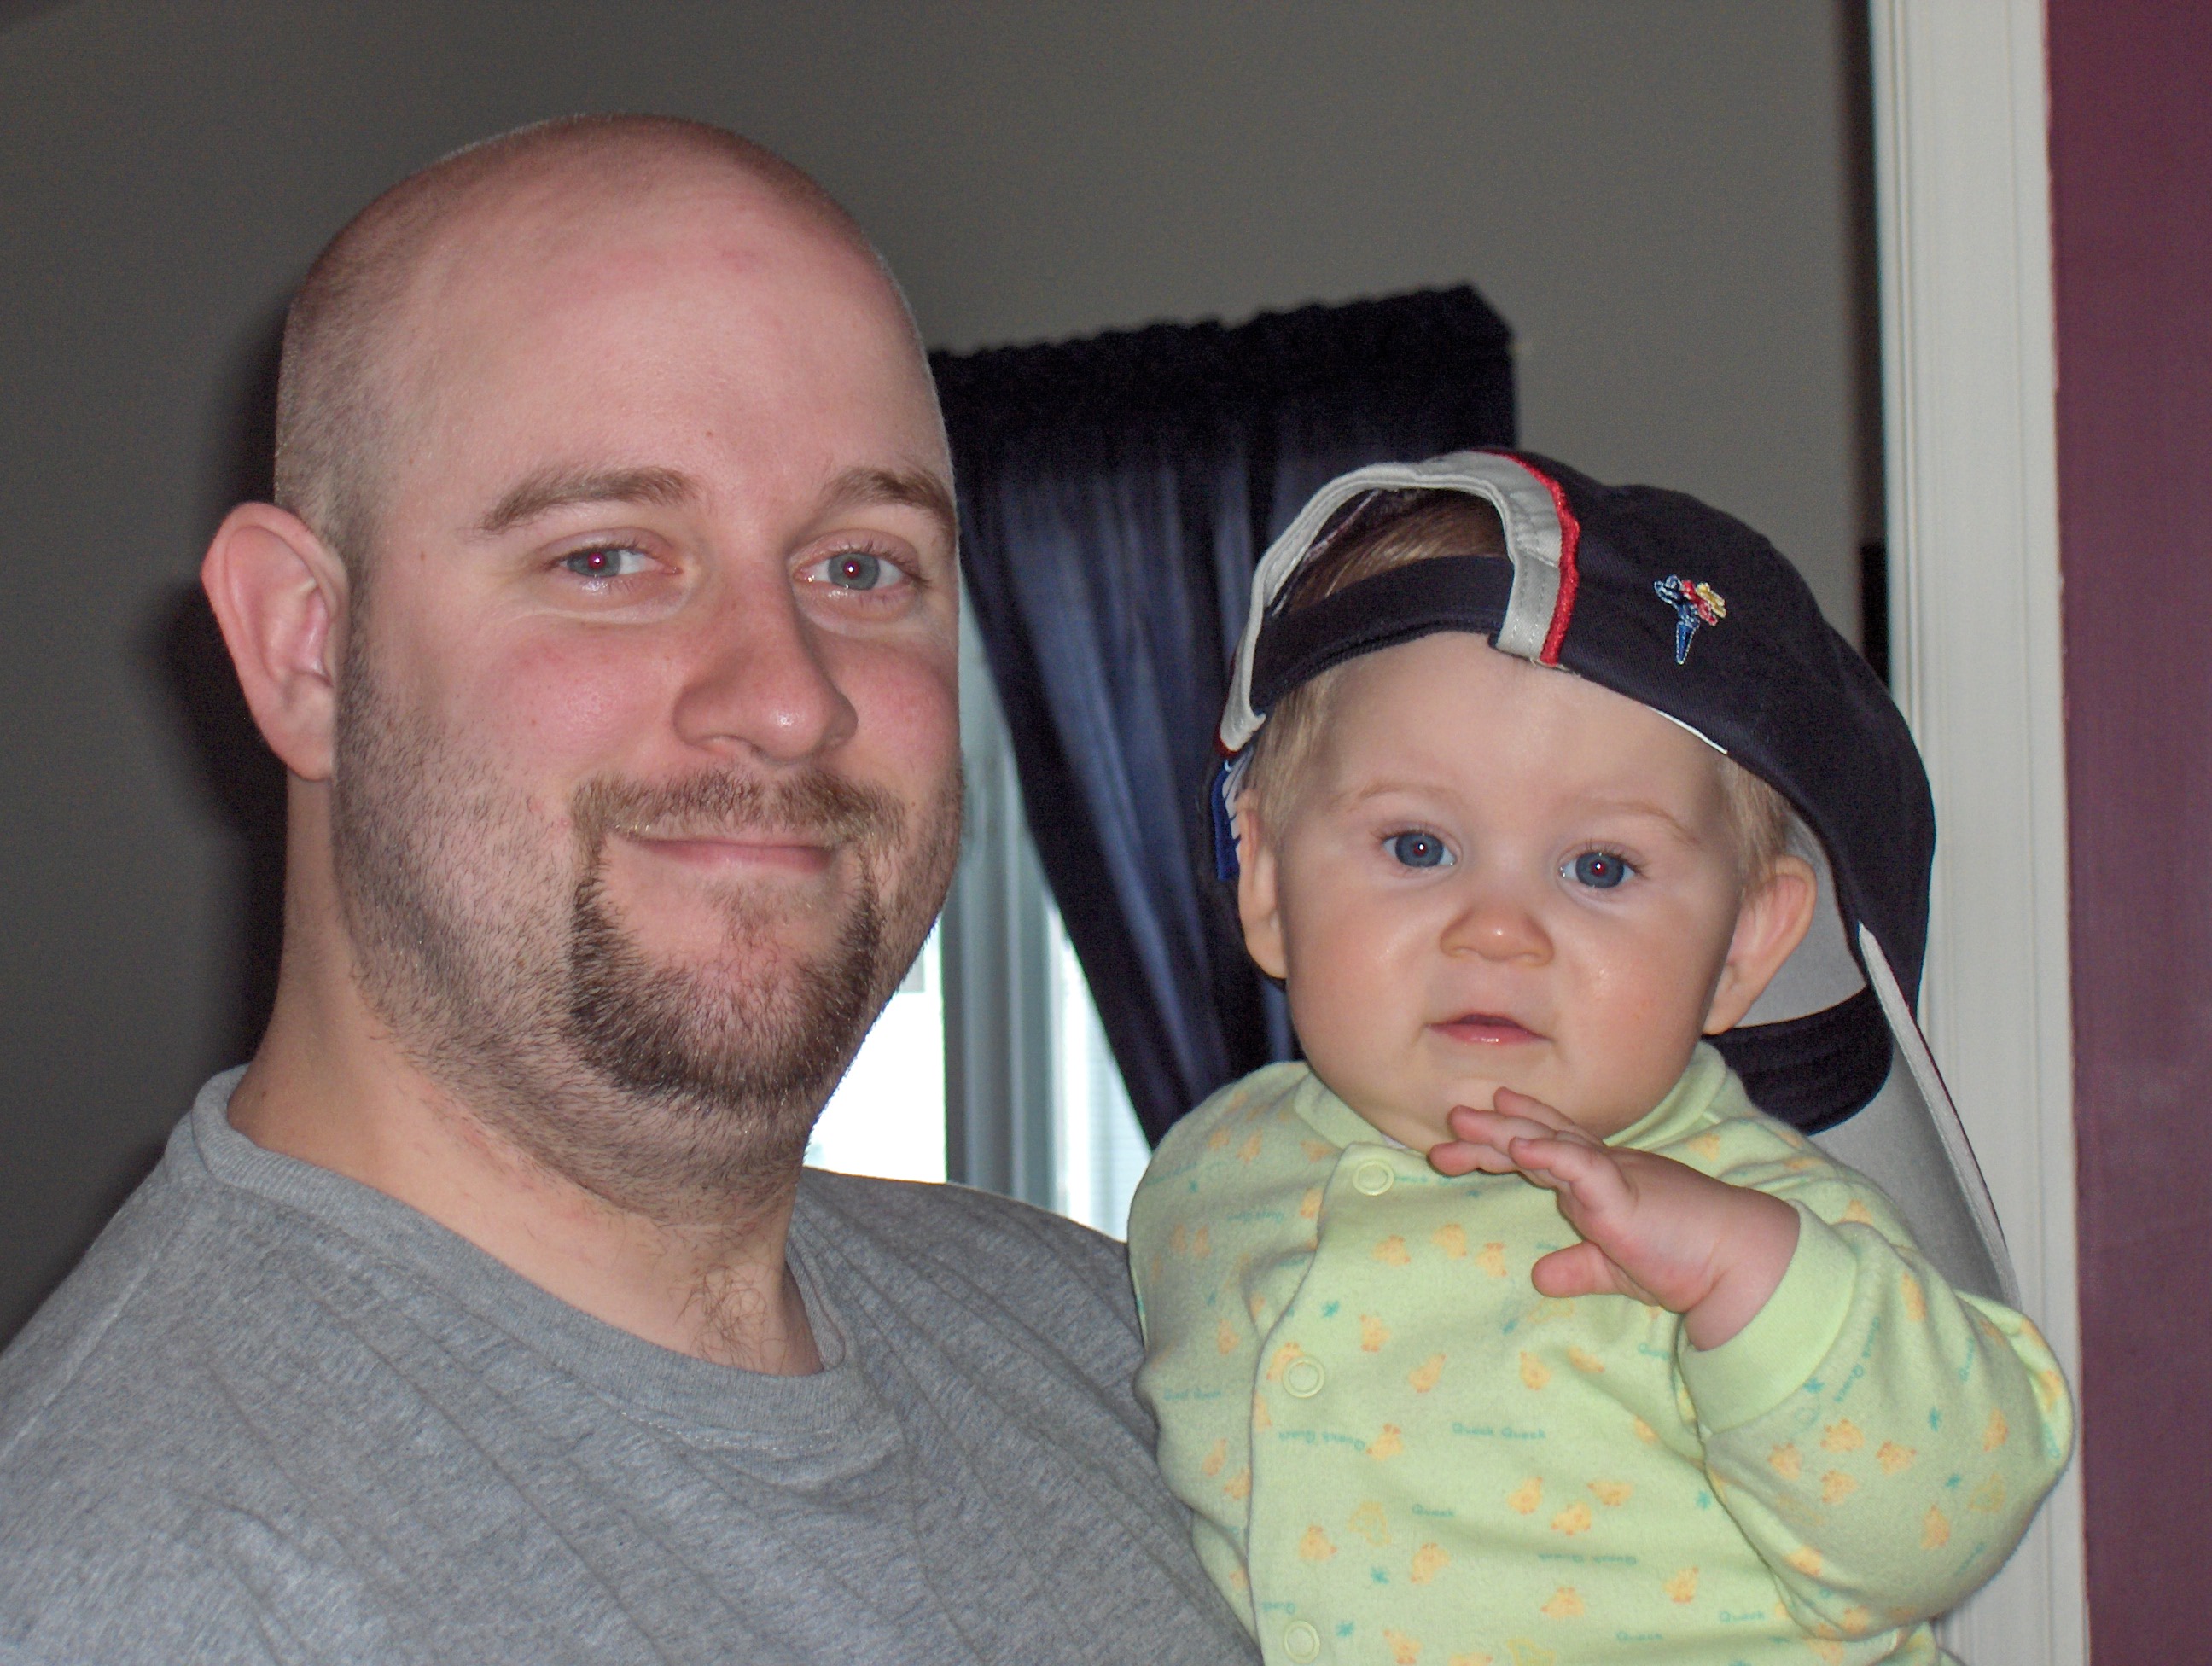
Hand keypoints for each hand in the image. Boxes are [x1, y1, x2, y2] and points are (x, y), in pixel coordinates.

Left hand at [1428, 1089, 1798, 1349]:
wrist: (1735, 1264)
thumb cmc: (1684, 1262)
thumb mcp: (1616, 1269)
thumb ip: (1578, 1267)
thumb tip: (1539, 1276)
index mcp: (1599, 1182)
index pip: (1548, 1148)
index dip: (1513, 1130)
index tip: (1475, 1122)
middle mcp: (1601, 1168)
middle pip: (1536, 1138)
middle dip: (1489, 1131)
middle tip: (1448, 1121)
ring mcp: (1611, 1174)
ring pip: (1548, 1141)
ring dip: (1504, 1130)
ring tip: (1462, 1121)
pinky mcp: (1622, 1191)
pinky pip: (1579, 1163)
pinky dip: (1546, 1153)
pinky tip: (1518, 1148)